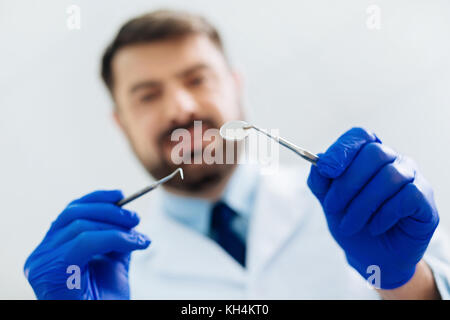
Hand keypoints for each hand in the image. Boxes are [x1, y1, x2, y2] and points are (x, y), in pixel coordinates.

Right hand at [24, 190, 150, 299]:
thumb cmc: (102, 300)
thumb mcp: (111, 263)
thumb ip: (115, 240)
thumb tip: (129, 219)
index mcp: (53, 249)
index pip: (70, 212)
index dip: (96, 199)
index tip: (121, 195)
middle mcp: (42, 253)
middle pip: (74, 213)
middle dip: (110, 210)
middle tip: (136, 219)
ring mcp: (43, 260)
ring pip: (81, 225)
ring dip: (117, 227)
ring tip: (139, 237)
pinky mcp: (52, 269)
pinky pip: (86, 241)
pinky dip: (114, 238)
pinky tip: (134, 244)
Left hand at [307, 128, 438, 288]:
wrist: (372, 256)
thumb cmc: (352, 222)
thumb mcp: (329, 201)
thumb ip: (321, 181)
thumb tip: (318, 162)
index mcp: (368, 154)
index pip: (360, 136)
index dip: (342, 150)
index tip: (326, 170)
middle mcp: (393, 160)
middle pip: (374, 154)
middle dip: (347, 184)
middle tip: (331, 207)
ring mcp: (412, 177)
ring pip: (390, 177)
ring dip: (362, 204)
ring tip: (350, 225)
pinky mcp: (424, 198)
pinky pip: (407, 196)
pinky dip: (384, 214)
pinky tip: (374, 226)